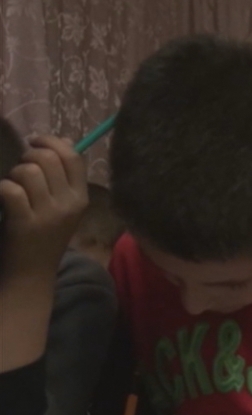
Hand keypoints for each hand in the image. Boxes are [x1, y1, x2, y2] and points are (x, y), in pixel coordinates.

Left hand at [0, 135, 87, 274]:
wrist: (31, 274)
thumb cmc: (45, 237)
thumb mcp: (64, 209)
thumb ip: (64, 178)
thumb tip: (60, 141)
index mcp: (81, 198)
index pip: (73, 157)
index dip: (51, 141)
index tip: (35, 141)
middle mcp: (68, 204)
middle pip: (48, 159)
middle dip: (28, 156)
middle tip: (21, 168)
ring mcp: (48, 214)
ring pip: (28, 171)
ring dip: (14, 174)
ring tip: (13, 186)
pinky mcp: (24, 223)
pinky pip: (10, 189)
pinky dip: (3, 189)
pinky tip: (4, 199)